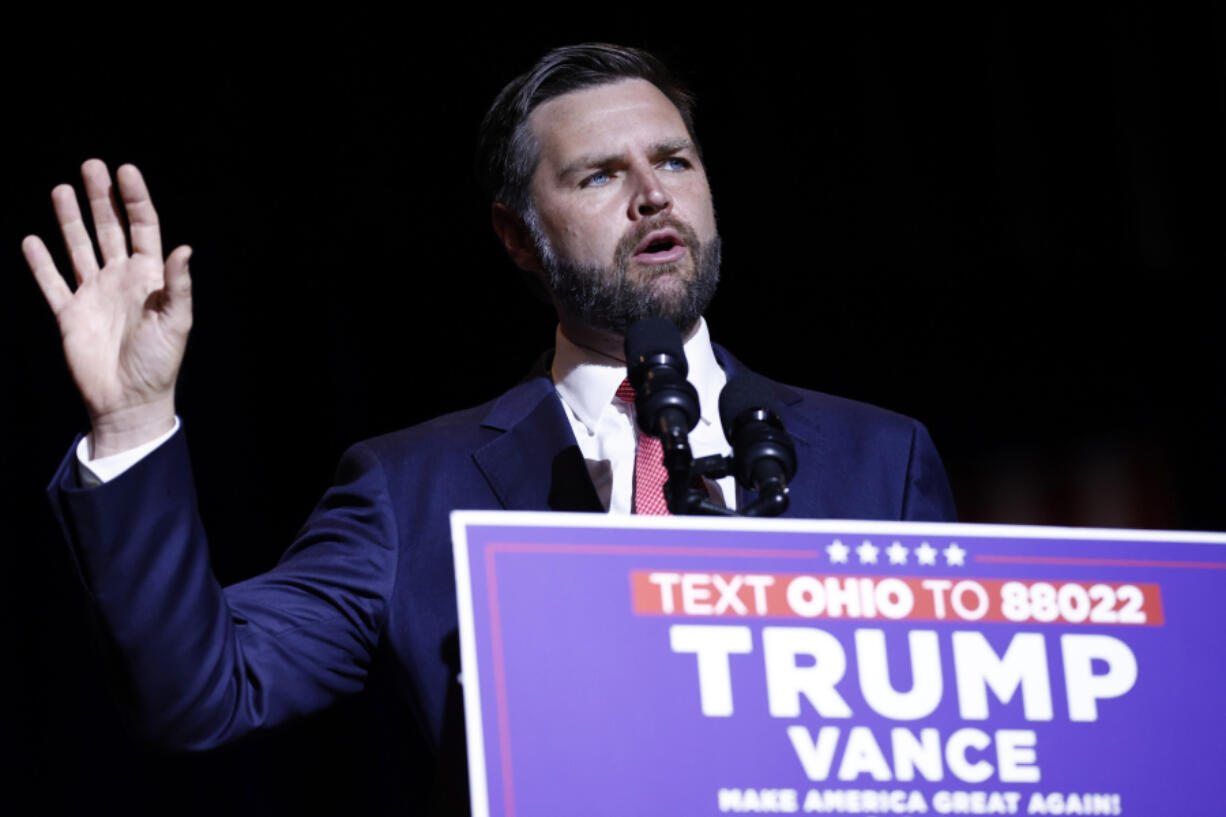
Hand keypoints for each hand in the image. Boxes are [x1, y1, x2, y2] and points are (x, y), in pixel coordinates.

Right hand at [24, 159, 192, 457]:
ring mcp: (94, 295)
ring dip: (70, 220)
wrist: (129, 401)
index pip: (143, 229)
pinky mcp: (69, 314)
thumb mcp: (176, 322)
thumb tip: (185, 249)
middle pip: (109, 230)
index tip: (125, 170)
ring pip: (79, 248)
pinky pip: (52, 283)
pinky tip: (32, 240)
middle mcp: (121, 280)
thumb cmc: (159, 363)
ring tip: (61, 189)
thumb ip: (177, 286)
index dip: (135, 200)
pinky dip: (41, 263)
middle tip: (90, 165)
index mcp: (150, 278)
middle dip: (100, 198)